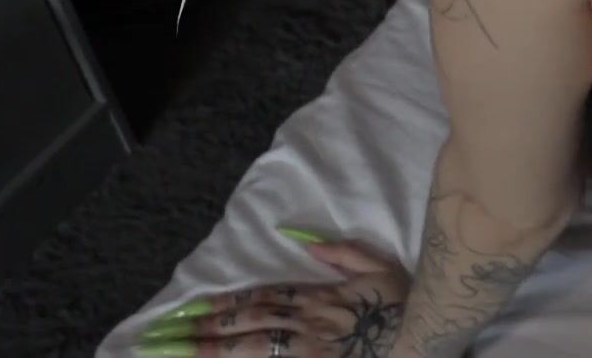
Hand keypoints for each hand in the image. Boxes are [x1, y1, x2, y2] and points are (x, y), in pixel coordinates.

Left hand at [136, 237, 410, 356]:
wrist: (423, 336)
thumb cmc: (404, 303)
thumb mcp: (381, 267)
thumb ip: (344, 254)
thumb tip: (307, 243)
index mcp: (320, 296)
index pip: (263, 299)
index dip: (227, 304)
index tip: (194, 309)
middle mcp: (308, 323)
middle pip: (251, 324)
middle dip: (209, 330)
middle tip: (168, 336)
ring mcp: (311, 349)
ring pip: (255, 348)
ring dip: (217, 349)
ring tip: (184, 352)